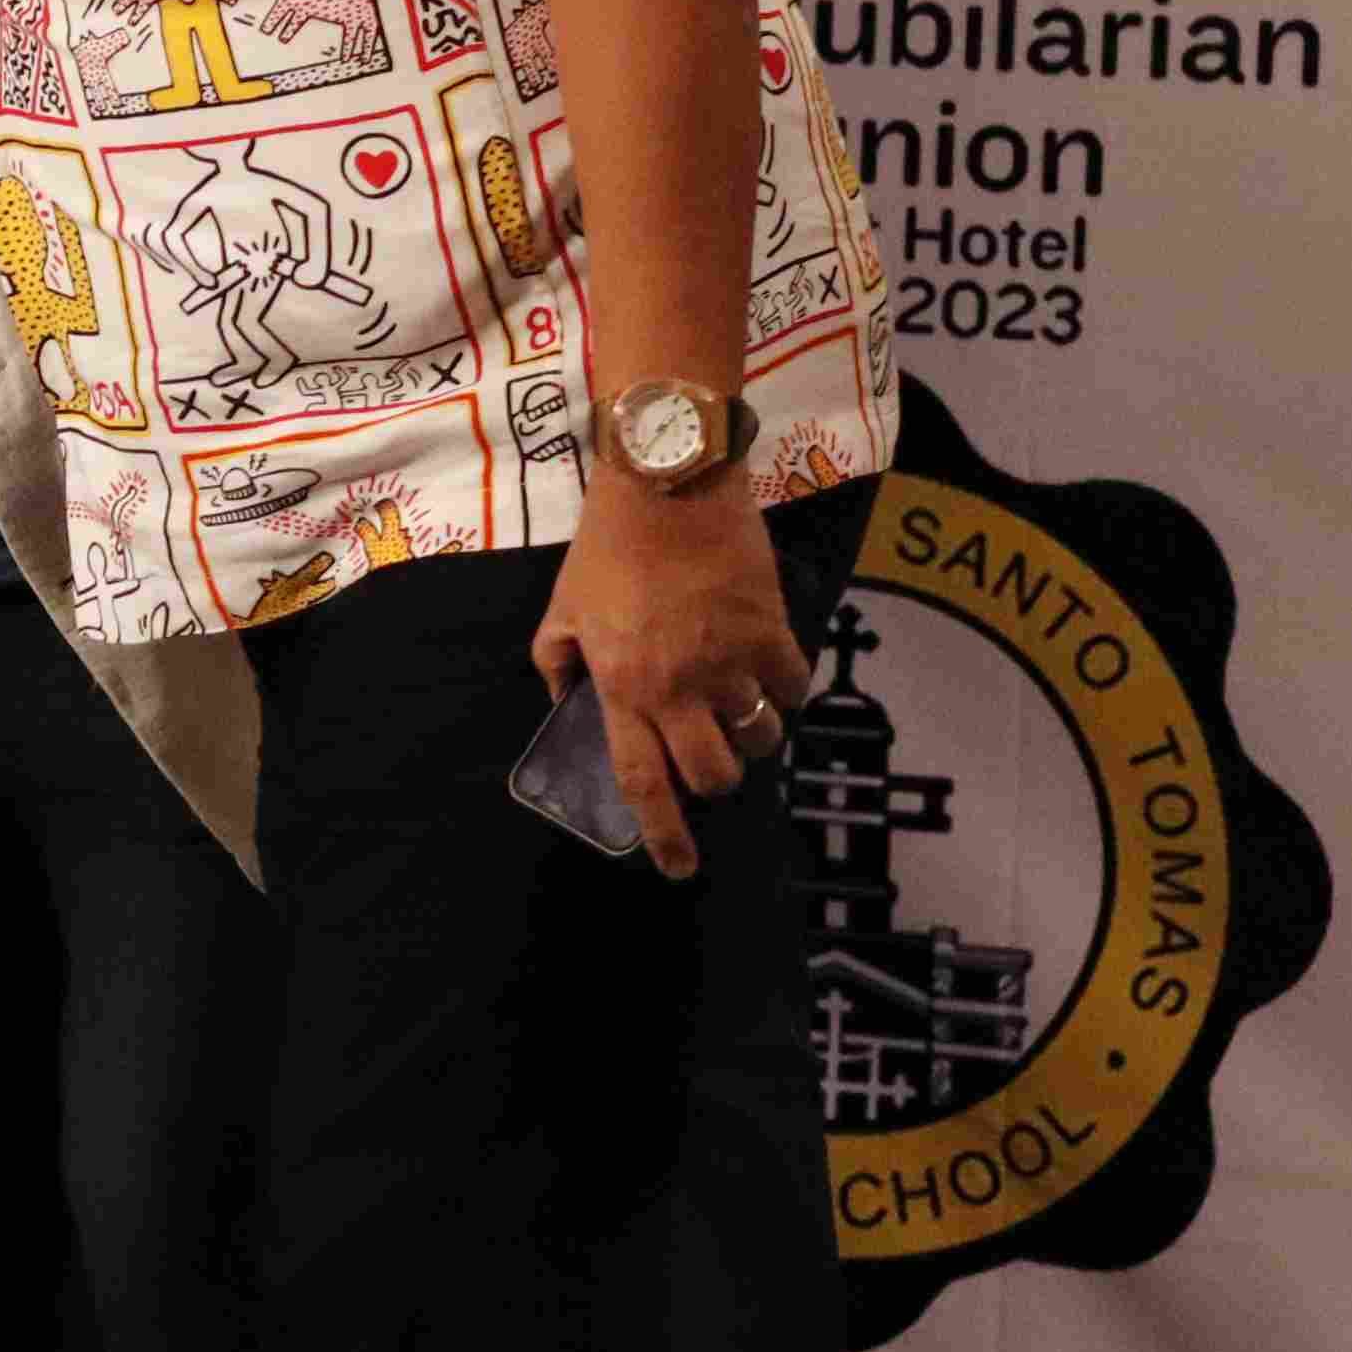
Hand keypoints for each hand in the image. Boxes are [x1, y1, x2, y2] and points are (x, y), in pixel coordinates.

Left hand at [528, 475, 808, 880]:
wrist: (668, 484)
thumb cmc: (608, 546)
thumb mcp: (562, 607)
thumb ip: (557, 662)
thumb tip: (565, 702)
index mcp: (622, 687)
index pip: (640, 780)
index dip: (662, 834)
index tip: (678, 867)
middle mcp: (677, 687)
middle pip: (713, 773)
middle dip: (718, 780)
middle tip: (713, 759)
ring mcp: (728, 662)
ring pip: (759, 735)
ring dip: (753, 733)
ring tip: (739, 706)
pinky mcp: (770, 632)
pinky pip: (794, 686)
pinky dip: (787, 688)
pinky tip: (772, 669)